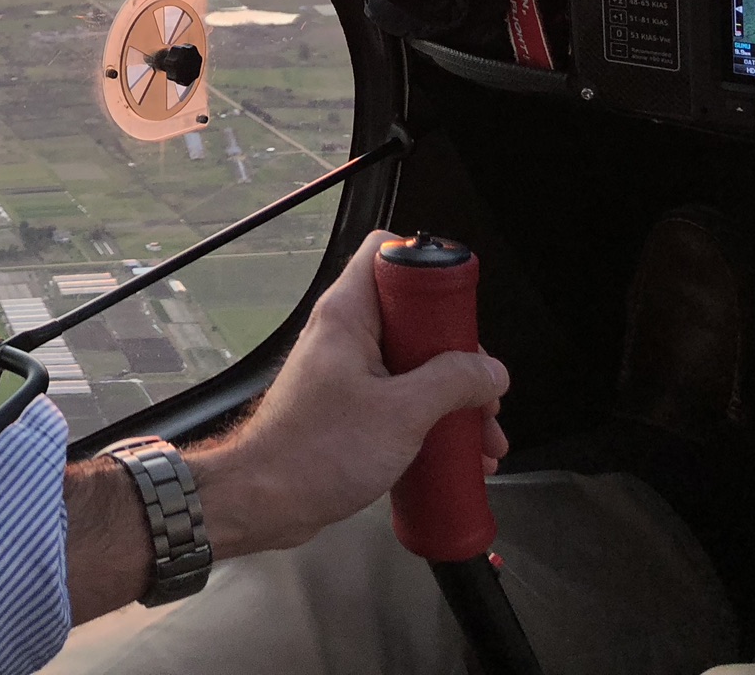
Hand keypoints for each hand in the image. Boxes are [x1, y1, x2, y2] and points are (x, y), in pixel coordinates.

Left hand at [192, 229, 508, 556]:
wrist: (264, 500)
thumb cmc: (313, 452)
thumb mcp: (401, 413)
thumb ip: (452, 384)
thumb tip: (490, 371)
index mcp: (348, 314)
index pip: (386, 253)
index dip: (428, 269)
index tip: (462, 309)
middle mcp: (345, 335)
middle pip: (414, 318)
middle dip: (459, 356)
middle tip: (483, 391)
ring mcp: (347, 371)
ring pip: (413, 366)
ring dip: (453, 398)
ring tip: (483, 437)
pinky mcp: (349, 407)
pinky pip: (401, 400)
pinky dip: (432, 421)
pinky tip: (459, 455)